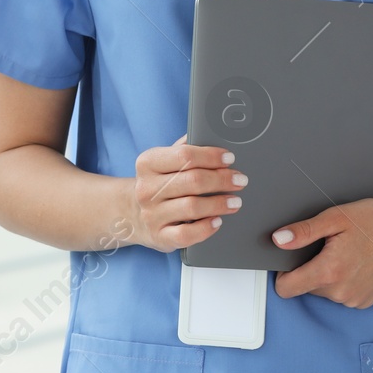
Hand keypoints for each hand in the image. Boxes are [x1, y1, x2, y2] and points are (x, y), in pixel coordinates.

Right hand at [125, 134, 248, 253]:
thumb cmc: (157, 183)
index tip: (230, 159)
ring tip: (235, 201)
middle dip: (222, 179)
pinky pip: (187, 234)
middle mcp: (147, 189)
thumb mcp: (163, 161)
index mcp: (148, 163)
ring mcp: (152, 214)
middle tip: (240, 180)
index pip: (185, 156)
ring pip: (192, 207)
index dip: (211, 156)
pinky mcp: (160, 236)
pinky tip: (218, 221)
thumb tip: (211, 136)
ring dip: (219, 203)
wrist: (132, 214)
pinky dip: (206, 228)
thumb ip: (183, 148)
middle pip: (193, 180)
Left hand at [271, 197, 372, 306]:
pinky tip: (359, 262)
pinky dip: (344, 280)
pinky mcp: (367, 301)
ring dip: (329, 274)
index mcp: (330, 272)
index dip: (284, 272)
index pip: (286, 289)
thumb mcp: (335, 218)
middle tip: (329, 245)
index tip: (292, 258)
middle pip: (306, 287)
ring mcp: (356, 300)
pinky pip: (343, 294)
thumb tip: (278, 240)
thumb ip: (303, 232)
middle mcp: (342, 293)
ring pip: (325, 291)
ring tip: (348, 251)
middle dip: (310, 268)